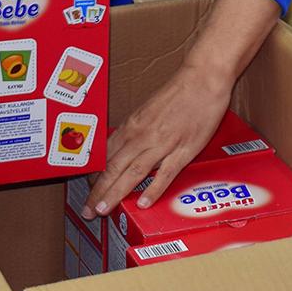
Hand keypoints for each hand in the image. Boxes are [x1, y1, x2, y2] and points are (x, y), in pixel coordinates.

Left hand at [81, 0, 281, 217]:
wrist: (204, 79)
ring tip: (103, 210)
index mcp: (133, 125)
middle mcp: (143, 136)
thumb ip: (136, 128)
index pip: (107, 155)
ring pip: (133, 173)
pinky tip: (143, 204)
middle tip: (87, 211)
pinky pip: (165, 174)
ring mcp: (163, 144)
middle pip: (114, 168)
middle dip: (98, 191)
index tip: (88, 190)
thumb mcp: (149, 108)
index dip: (95, 175)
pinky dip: (153, 190)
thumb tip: (124, 144)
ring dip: (115, 193)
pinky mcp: (184, 149)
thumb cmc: (179, 91)